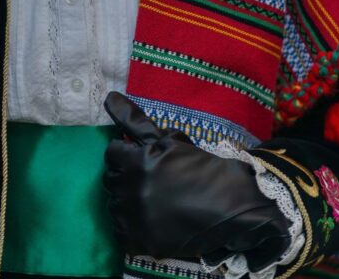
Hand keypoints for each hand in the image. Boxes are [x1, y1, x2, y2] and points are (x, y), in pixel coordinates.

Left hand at [104, 92, 290, 267]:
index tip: (142, 158)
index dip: (127, 152)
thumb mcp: (168, 139)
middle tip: (148, 177)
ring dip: (126, 199)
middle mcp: (130, 190)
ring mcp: (134, 219)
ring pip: (113, 204)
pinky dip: (130, 225)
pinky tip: (148, 219)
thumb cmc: (199, 166)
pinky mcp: (141, 242)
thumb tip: (109, 97)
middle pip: (110, 178)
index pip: (111, 152)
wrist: (229, 205)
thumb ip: (134, 120)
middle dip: (125, 174)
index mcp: (135, 161)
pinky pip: (120, 231)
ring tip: (150, 198)